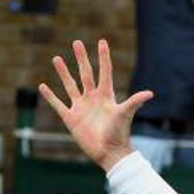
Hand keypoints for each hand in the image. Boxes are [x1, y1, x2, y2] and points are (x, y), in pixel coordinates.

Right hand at [38, 39, 152, 170]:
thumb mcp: (125, 114)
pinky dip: (50, 96)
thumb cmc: (119, 133)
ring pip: (70, 85)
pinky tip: (43, 86)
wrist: (108, 152)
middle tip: (76, 42)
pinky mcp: (71, 118)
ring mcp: (81, 107)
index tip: (102, 41)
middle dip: (81, 58)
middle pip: (85, 73)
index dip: (103, 57)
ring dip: (63, 72)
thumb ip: (135, 101)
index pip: (104, 71)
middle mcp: (93, 98)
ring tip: (57, 58)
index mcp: (106, 95)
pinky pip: (58, 104)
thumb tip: (150, 93)